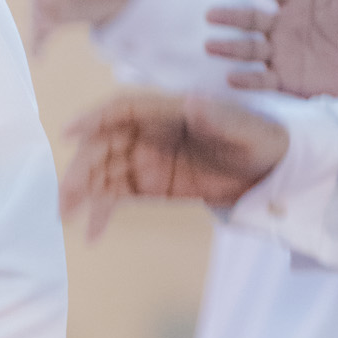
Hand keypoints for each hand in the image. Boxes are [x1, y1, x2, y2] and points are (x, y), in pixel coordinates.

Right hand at [61, 88, 289, 237]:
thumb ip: (218, 117)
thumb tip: (192, 103)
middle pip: (101, 145)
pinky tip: (91, 234)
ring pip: (101, 172)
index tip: (69, 134)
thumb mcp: (245, 128)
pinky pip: (115, 196)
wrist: (272, 171)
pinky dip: (100, 212)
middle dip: (80, 170)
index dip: (92, 118)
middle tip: (66, 199)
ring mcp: (143, 160)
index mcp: (165, 110)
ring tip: (67, 218)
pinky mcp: (148, 185)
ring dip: (81, 192)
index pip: (120, 109)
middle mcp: (146, 132)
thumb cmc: (260, 138)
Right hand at [204, 0, 337, 95]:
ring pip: (250, 49)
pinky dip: (248, 79)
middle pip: (251, 20)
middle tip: (210, 14)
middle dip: (231, 17)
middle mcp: (282, 28)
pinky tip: (231, 78)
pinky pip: (263, 80)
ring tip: (210, 45)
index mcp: (296, 5)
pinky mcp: (284, 80)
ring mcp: (280, 54)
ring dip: (230, 48)